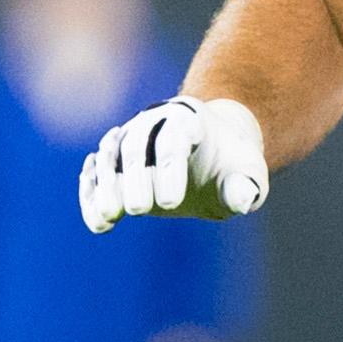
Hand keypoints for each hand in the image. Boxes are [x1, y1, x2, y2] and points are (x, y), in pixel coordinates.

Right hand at [79, 96, 267, 230]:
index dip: (168, 169)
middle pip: (137, 146)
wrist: (213, 150)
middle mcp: (154, 122)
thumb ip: (245, 187)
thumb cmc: (233, 164)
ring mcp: (130, 137)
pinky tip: (98, 221)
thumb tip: (241, 201)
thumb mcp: (250, 173)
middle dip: (134, 177)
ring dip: (106, 186)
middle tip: (137, 211)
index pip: (174, 140)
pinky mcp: (115, 159)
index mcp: (190, 120)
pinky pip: (97, 173)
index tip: (169, 204)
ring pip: (111, 156)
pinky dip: (92, 194)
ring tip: (108, 219)